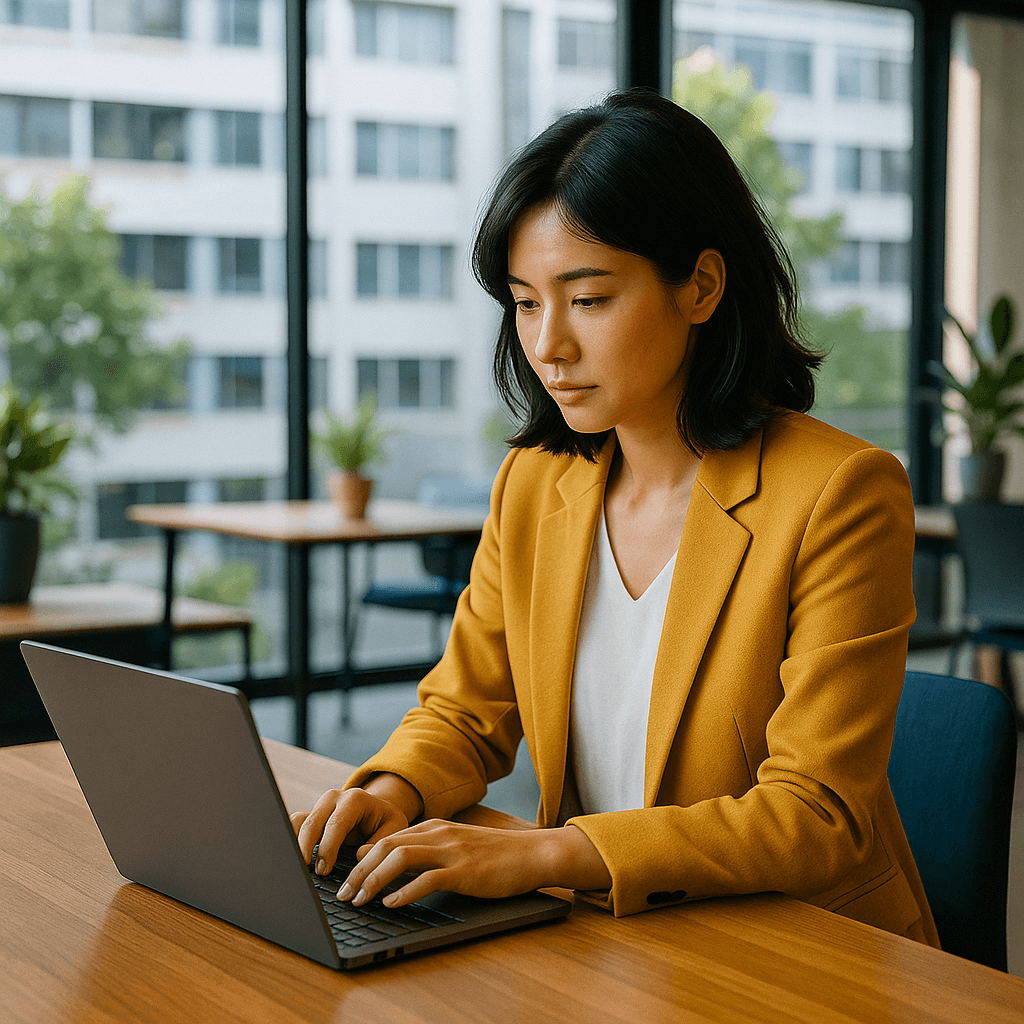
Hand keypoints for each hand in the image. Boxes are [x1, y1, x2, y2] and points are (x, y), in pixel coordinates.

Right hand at [291, 782, 413, 874]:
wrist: (378, 809)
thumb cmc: (385, 821)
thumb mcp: (394, 828)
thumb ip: (380, 841)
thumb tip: (360, 856)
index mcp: (355, 799)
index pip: (336, 823)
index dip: (328, 848)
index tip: (324, 870)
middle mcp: (334, 798)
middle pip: (312, 822)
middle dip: (306, 848)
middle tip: (306, 872)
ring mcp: (320, 805)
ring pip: (298, 821)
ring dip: (294, 843)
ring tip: (294, 865)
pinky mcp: (311, 815)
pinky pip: (295, 825)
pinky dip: (291, 840)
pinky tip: (291, 859)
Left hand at [339, 820, 611, 908]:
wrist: (531, 854)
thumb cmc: (493, 855)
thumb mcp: (453, 845)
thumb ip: (421, 849)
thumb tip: (380, 859)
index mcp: (434, 827)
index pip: (387, 837)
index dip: (360, 857)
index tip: (343, 877)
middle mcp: (439, 834)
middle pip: (386, 846)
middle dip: (359, 871)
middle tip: (343, 894)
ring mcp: (451, 850)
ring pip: (400, 858)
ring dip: (374, 880)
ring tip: (360, 899)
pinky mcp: (464, 871)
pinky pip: (427, 879)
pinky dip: (405, 892)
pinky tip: (392, 904)